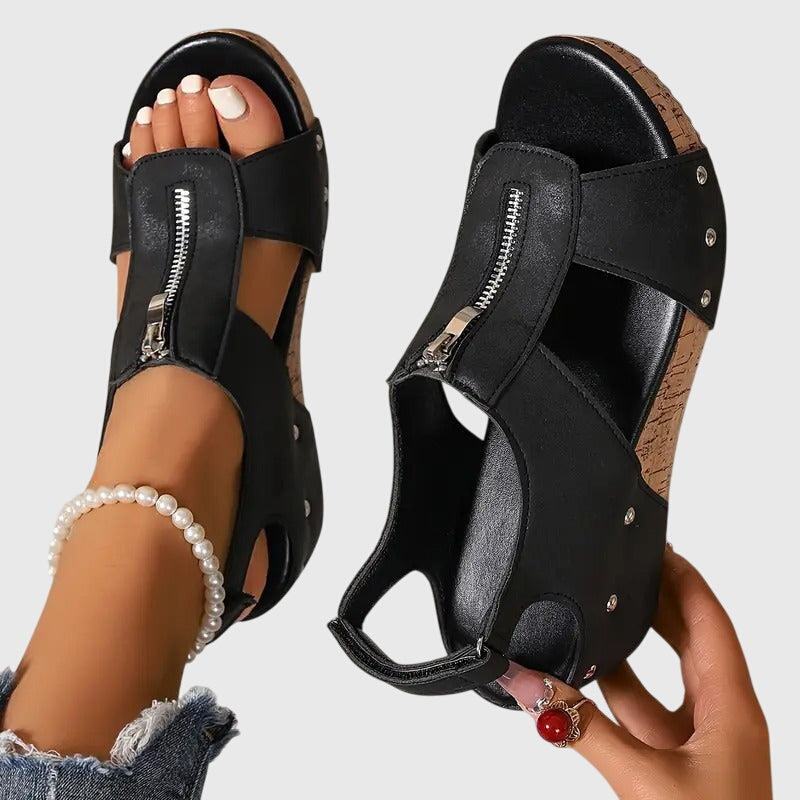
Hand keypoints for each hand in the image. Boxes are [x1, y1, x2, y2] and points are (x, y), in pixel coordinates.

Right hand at [498, 548, 770, 798]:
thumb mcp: (640, 778)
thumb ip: (578, 726)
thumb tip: (525, 681)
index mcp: (733, 708)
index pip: (709, 617)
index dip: (682, 574)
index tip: (653, 542)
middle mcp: (723, 717)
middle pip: (689, 637)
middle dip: (654, 599)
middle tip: (617, 566)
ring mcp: (701, 743)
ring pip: (664, 675)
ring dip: (631, 645)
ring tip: (593, 610)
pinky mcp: (677, 765)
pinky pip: (645, 710)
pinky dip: (615, 689)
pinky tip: (583, 678)